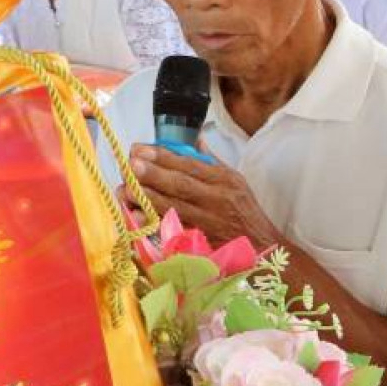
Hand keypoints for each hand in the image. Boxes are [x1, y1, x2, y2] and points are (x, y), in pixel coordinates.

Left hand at [130, 147, 282, 249]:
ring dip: (147, 197)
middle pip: (181, 185)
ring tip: (125, 188)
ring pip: (174, 207)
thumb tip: (194, 139)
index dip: (164, 157)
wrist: (261, 246)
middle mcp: (217, 199)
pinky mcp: (200, 240)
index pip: (191, 165)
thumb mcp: (236, 181)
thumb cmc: (245, 211)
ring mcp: (208, 221)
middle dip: (153, 174)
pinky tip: (135, 215)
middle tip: (130, 165)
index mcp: (224, 180)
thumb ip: (212, 161)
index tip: (140, 149)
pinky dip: (153, 222)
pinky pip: (173, 229)